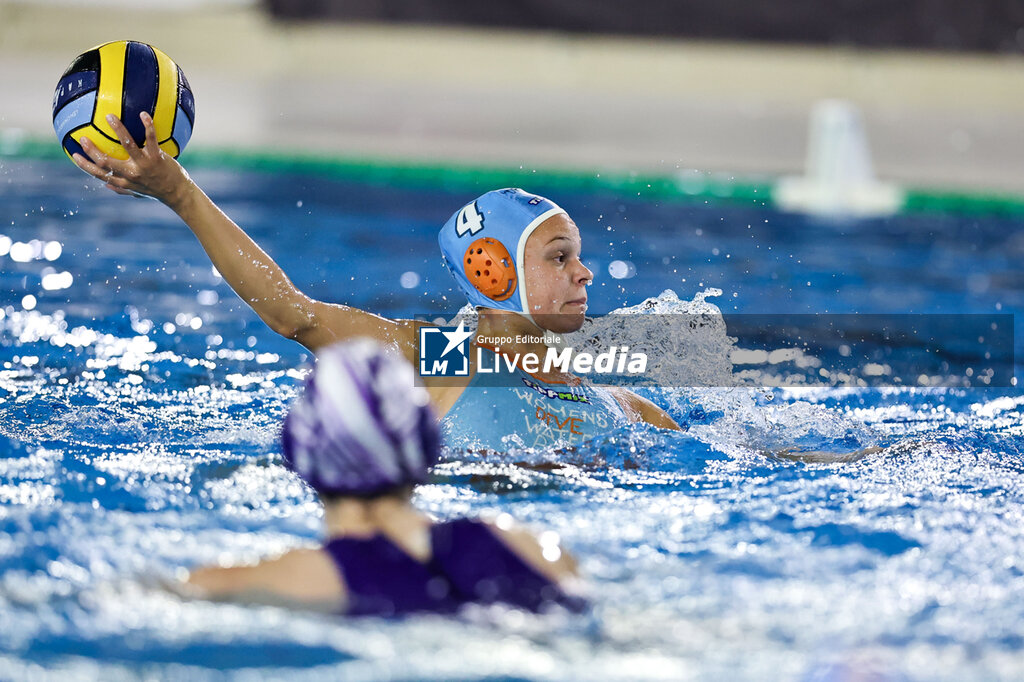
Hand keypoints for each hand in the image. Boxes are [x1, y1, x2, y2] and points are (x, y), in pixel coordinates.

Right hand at [73, 112, 193, 207]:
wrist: (178, 194)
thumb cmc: (157, 190)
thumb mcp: (138, 192)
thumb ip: (121, 189)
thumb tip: (105, 185)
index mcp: (124, 182)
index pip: (99, 174)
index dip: (85, 165)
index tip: (74, 154)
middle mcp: (131, 174)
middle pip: (106, 162)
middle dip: (92, 150)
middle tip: (83, 136)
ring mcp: (144, 165)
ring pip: (127, 145)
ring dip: (118, 129)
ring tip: (110, 116)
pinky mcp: (157, 158)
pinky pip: (151, 139)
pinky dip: (148, 125)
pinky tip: (143, 114)